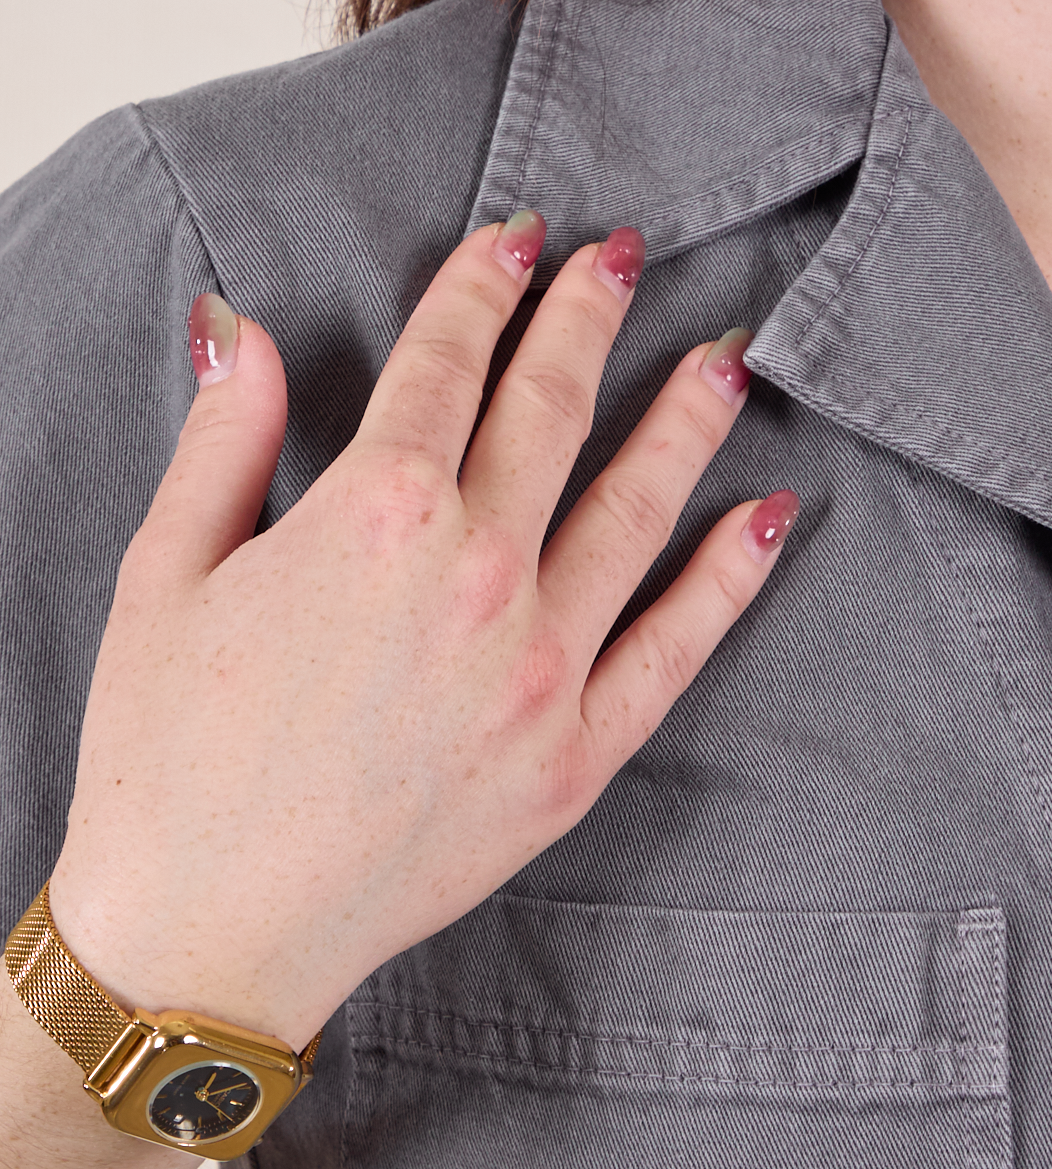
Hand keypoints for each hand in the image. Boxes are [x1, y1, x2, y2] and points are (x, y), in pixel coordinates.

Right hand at [47, 213, 798, 1049]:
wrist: (212, 929)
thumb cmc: (170, 761)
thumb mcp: (167, 573)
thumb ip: (227, 441)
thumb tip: (246, 329)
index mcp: (374, 515)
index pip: (448, 364)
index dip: (485, 286)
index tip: (519, 240)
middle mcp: (478, 578)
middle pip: (552, 415)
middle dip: (592, 319)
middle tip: (631, 257)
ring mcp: (542, 672)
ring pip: (637, 511)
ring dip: (687, 421)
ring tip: (727, 359)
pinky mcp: (576, 759)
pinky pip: (677, 649)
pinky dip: (730, 578)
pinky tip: (767, 518)